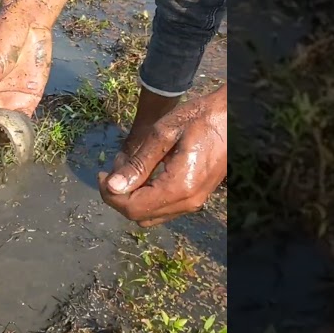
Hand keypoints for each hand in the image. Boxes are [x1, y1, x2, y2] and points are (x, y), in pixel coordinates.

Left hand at [98, 86, 225, 226]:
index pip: (133, 207)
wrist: (232, 116)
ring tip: (127, 169)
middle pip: (140, 216)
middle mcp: (188, 202)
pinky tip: (144, 172)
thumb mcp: (164, 134)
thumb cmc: (200, 118)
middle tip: (112, 170)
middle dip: (119, 197)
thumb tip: (112, 186)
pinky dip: (147, 196)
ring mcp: (194, 202)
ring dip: (133, 198)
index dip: (110, 195)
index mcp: (179, 187)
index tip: (101, 174)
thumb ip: (138, 164)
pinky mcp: (196, 197)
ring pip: (151, 215)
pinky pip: (164, 208)